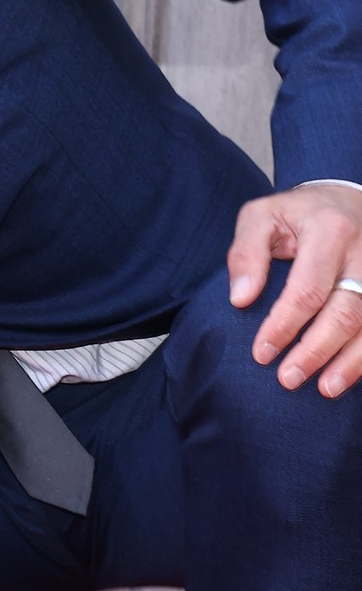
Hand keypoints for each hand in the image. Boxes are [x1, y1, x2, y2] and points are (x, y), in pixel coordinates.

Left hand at [229, 182, 361, 395]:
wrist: (348, 201)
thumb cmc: (298, 214)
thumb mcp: (262, 216)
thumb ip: (246, 253)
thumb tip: (240, 298)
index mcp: (329, 230)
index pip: (307, 290)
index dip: (284, 325)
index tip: (262, 353)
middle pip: (345, 312)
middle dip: (316, 351)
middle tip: (288, 379)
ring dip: (350, 363)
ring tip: (325, 390)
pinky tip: (352, 376)